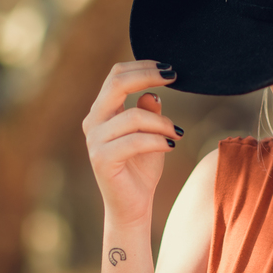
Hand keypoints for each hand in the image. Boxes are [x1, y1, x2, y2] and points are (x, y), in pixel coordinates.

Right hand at [83, 61, 181, 227]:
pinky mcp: (102, 159)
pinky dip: (158, 140)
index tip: (170, 70)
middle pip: (116, 83)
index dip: (143, 66)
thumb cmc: (141, 170)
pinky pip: (135, 140)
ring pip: (133, 116)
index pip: (117, 76)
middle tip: (174, 77)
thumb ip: (149, 113)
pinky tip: (172, 145)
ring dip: (162, 123)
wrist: (132, 206)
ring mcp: (95, 141)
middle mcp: (94, 122)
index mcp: (103, 112)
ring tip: (177, 134)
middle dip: (147, 75)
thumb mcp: (151, 135)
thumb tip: (153, 93)